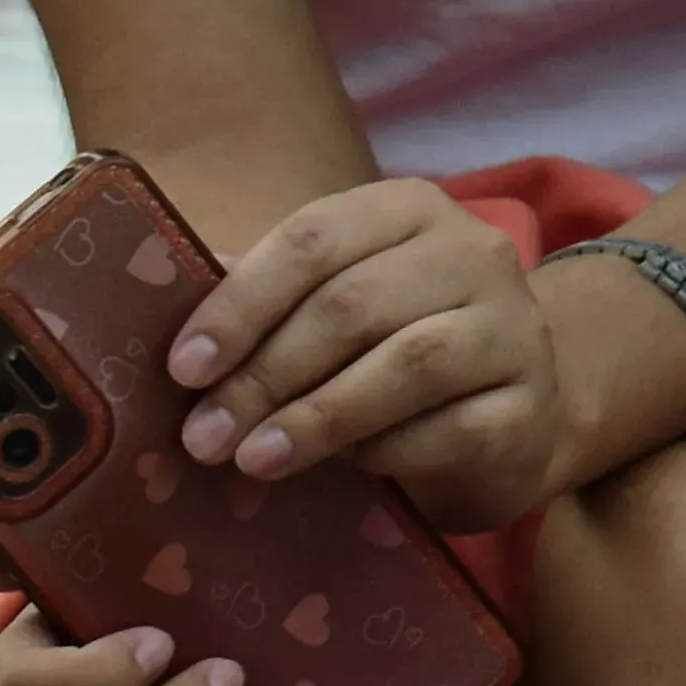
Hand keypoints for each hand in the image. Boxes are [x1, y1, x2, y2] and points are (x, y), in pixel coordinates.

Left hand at [164, 175, 563, 532]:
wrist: (512, 413)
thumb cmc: (393, 353)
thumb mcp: (332, 308)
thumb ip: (264, 298)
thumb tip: (157, 302)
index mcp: (409, 212)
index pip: (315, 238)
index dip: (241, 303)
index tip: (184, 368)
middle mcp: (474, 255)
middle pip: (354, 305)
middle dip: (265, 374)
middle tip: (203, 437)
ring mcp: (514, 329)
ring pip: (408, 365)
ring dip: (316, 418)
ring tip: (253, 460)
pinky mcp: (529, 407)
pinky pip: (449, 431)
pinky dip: (385, 455)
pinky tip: (348, 473)